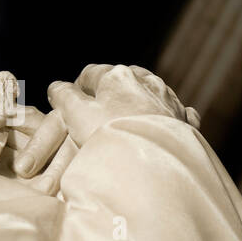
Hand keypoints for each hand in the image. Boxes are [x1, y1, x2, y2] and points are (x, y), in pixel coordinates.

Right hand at [45, 64, 191, 147]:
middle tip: (97, 116)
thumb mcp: (77, 116)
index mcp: (118, 76)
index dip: (77, 88)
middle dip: (109, 94)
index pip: (91, 73)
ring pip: (149, 94)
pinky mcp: (185, 121)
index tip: (71, 104)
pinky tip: (160, 129)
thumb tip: (56, 87)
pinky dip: (165, 117)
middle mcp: (147, 81)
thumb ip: (64, 97)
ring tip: (127, 124)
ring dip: (138, 103)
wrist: (156, 167)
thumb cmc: (112, 138)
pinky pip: (174, 113)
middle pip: (122, 81)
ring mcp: (169, 100)